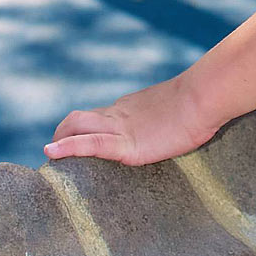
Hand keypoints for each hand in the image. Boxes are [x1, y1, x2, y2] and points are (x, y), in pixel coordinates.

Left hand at [44, 73, 219, 166]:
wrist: (205, 97)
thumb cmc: (202, 101)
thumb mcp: (181, 108)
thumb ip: (171, 115)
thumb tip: (185, 121)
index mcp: (130, 108)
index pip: (98, 117)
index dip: (81, 129)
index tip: (75, 141)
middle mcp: (119, 114)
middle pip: (78, 119)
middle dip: (63, 135)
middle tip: (56, 154)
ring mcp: (121, 128)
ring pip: (76, 126)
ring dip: (59, 142)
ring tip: (50, 159)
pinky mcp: (126, 144)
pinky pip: (90, 144)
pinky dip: (67, 149)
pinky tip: (51, 154)